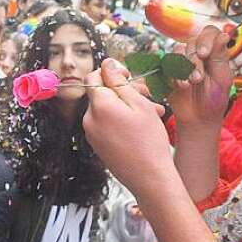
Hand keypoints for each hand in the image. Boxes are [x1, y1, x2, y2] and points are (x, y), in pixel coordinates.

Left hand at [82, 58, 173, 197]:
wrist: (149, 178)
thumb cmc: (148, 141)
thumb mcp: (138, 104)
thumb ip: (119, 81)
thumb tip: (106, 63)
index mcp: (99, 106)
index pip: (93, 77)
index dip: (110, 72)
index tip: (128, 75)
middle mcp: (89, 119)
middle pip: (102, 93)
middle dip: (124, 90)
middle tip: (147, 94)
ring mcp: (92, 134)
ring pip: (107, 109)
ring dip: (127, 105)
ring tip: (152, 111)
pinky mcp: (98, 145)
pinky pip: (107, 124)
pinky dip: (122, 120)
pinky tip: (142, 125)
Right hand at [169, 26, 231, 130]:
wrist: (199, 119)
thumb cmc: (214, 99)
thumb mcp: (222, 78)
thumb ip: (220, 56)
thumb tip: (225, 34)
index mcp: (214, 52)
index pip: (209, 32)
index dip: (205, 39)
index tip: (204, 53)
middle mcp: (198, 53)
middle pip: (192, 42)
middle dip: (195, 61)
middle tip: (198, 78)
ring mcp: (183, 61)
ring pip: (178, 51)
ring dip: (185, 68)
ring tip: (191, 83)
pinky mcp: (170, 70)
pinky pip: (167, 64)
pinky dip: (175, 75)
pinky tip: (182, 86)